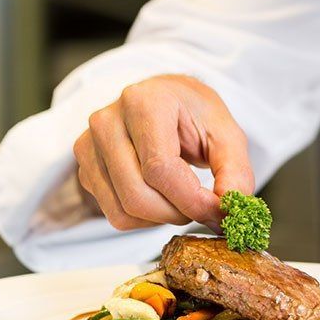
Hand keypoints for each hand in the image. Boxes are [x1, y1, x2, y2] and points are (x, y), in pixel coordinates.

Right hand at [72, 75, 254, 231]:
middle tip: (205, 209)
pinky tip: (163, 198)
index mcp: (144, 102)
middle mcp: (108, 121)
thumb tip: (231, 206)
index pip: (160, 168)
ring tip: (186, 200)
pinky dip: (145, 219)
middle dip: (178, 213)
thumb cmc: (194, 114)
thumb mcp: (226, 133)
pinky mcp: (85, 167)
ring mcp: (89, 145)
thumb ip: (235, 170)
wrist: (165, 100)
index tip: (219, 211)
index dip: (192, 199)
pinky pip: (114, 213)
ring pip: (123, 210)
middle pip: (137, 194)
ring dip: (162, 219)